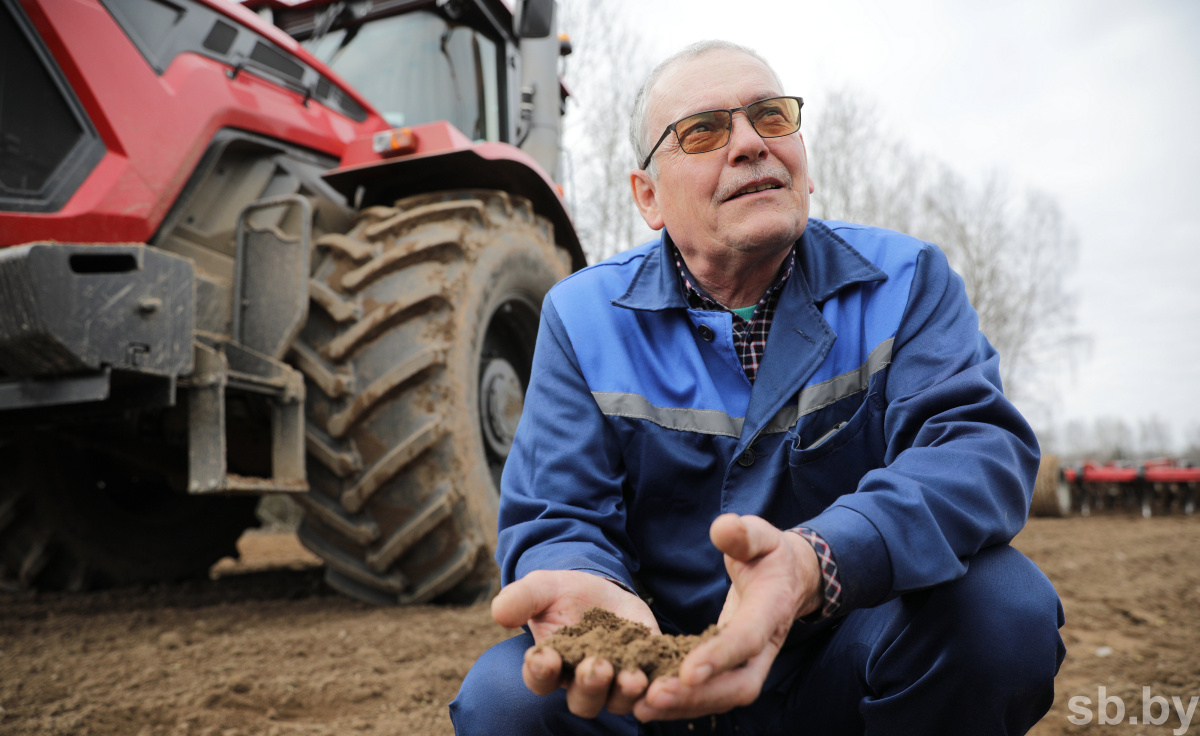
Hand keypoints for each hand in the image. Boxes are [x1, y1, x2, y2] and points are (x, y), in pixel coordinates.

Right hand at [491, 569, 659, 717]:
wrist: (601, 590)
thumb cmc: (563, 594)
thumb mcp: (541, 588)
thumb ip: (521, 599)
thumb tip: (499, 611)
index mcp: (550, 666)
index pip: (539, 678)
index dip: (540, 671)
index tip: (543, 657)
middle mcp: (581, 683)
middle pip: (582, 698)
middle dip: (589, 684)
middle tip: (596, 666)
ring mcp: (615, 682)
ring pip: (618, 700)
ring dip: (625, 691)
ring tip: (632, 675)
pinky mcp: (646, 673)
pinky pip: (652, 690)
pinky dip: (657, 688)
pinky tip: (663, 679)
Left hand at [633, 514, 822, 721]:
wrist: (787, 579)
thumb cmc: (768, 555)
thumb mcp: (759, 535)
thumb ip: (742, 534)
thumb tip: (722, 528)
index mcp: (772, 609)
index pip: (748, 638)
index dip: (720, 655)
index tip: (687, 671)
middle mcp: (766, 645)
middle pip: (739, 684)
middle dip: (699, 695)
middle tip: (654, 696)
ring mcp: (752, 663)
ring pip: (724, 697)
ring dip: (684, 705)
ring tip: (642, 706)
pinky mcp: (734, 670)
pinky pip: (712, 694)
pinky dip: (682, 703)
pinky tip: (647, 704)